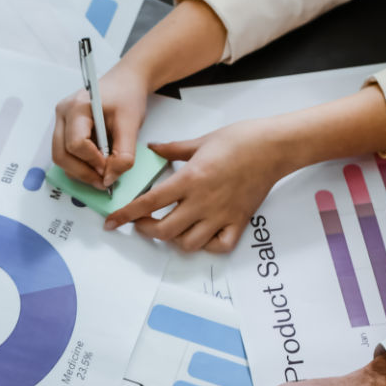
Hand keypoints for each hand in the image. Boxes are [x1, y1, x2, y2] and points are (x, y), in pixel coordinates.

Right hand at [52, 58, 151, 190]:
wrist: (125, 82)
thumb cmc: (127, 97)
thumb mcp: (131, 124)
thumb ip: (123, 154)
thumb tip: (109, 179)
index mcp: (78, 106)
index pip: (76, 143)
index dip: (93, 161)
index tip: (110, 169)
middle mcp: (63, 113)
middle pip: (61, 154)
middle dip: (82, 172)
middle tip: (103, 181)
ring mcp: (60, 121)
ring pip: (60, 157)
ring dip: (79, 171)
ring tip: (102, 174)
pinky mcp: (64, 128)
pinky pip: (65, 153)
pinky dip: (79, 164)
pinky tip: (96, 164)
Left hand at [104, 119, 286, 249]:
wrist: (274, 147)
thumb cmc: (240, 140)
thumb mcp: (200, 140)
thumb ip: (172, 149)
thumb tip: (153, 149)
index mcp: (189, 180)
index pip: (148, 203)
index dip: (125, 215)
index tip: (112, 222)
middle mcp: (202, 202)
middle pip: (164, 231)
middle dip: (145, 230)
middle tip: (141, 222)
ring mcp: (221, 215)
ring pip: (188, 243)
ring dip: (173, 240)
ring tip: (170, 228)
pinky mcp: (239, 221)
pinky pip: (219, 246)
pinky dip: (207, 246)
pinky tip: (201, 234)